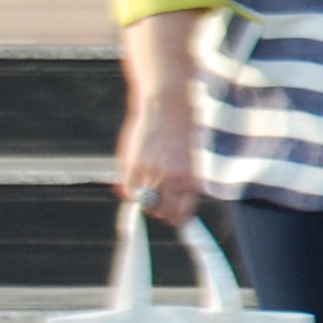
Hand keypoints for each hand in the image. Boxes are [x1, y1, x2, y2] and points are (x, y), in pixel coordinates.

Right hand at [114, 95, 199, 227]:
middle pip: (162, 213)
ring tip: (152, 190)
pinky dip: (130, 192)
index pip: (182, 214)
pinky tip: (136, 182)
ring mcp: (150, 173)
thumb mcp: (195, 157)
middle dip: (163, 211)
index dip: (179, 218)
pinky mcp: (132, 165)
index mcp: (190, 178)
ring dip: (147, 202)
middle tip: (163, 201)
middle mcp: (171, 179)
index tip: (178, 217)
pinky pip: (126, 191)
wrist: (167, 104)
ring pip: (145, 205)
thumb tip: (184, 203)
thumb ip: (189, 181)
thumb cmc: (185, 128)